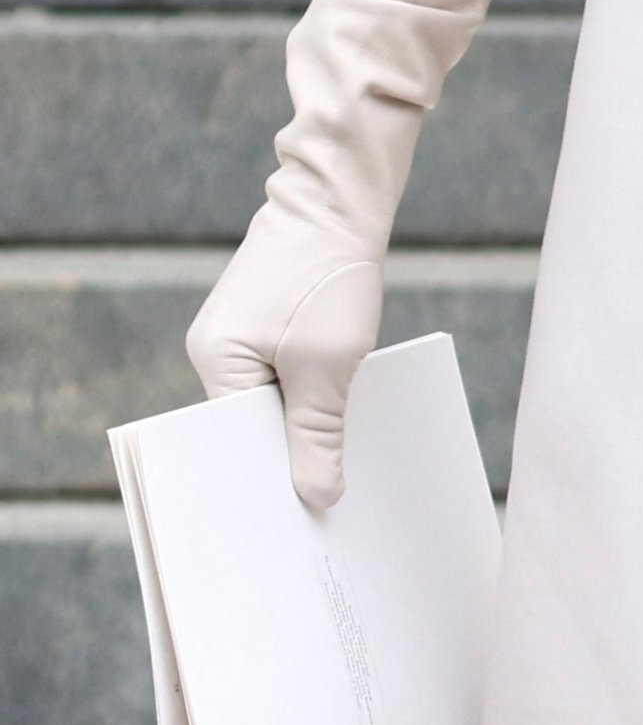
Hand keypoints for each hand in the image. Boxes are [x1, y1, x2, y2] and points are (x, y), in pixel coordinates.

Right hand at [187, 0, 490, 510]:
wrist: (339, 199)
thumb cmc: (331, 275)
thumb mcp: (332, 366)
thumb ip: (319, 435)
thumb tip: (315, 499)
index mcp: (215, 363)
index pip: (231, 444)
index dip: (266, 482)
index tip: (297, 525)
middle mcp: (215, 353)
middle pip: (249, 429)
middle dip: (286, 464)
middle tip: (326, 515)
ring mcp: (240, 338)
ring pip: (272, 406)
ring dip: (306, 432)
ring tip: (342, 478)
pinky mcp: (269, 326)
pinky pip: (287, 379)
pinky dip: (314, 402)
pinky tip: (345, 427)